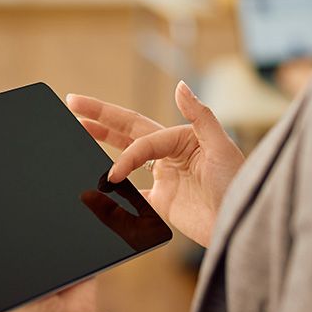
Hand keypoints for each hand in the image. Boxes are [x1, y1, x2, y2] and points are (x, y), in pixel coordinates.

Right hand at [68, 81, 243, 246]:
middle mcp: (171, 154)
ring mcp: (165, 178)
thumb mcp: (223, 147)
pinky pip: (131, 195)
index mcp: (182, 138)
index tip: (114, 176)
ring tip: (79, 130)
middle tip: (73, 102)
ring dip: (102, 144)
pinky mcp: (162, 203)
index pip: (143, 138)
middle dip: (100, 116)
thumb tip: (180, 85)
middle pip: (128, 131)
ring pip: (126, 157)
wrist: (238, 225)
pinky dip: (114, 192)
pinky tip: (97, 186)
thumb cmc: (237, 185)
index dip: (125, 154)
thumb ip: (200, 116)